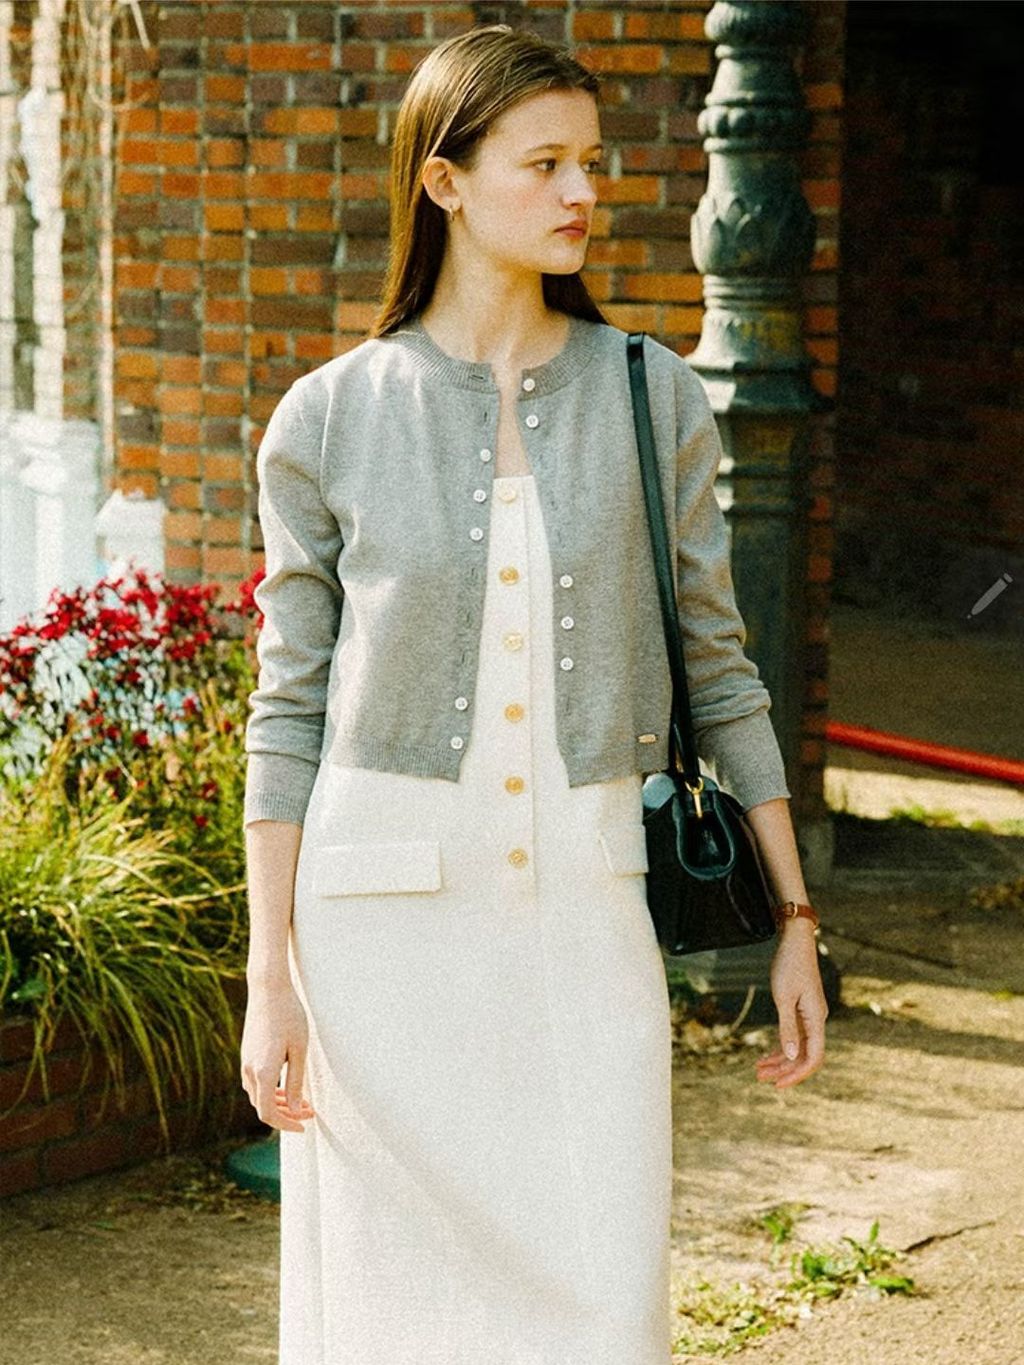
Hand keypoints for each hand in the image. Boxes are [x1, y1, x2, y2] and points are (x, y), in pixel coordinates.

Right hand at [240, 978, 316, 1130]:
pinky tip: (285, 1085)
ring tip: (301, 1100)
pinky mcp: (246, 1053)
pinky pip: (254, 1082)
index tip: (304, 1126)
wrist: (268, 989)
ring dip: (278, 1102)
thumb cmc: (289, 1016)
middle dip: (286, 1114)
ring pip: (258, 1095)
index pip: (268, 1113)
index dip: (286, 1124)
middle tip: (310, 1112)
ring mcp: (245, 1061)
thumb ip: (295, 1082)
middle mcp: (249, 1070)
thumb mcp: (299, 1050)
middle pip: (262, 1107)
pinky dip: (269, 1090)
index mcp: (262, 1072)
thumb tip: (296, 1110)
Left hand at [756, 919, 827, 1088]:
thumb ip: (787, 1027)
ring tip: (758, 1070)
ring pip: (797, 1047)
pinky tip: (765, 1054)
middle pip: (804, 1056)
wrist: (795, 941)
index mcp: (816, 1019)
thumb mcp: (783, 997)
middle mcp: (816, 1020)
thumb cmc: (789, 965)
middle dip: (783, 1070)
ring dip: (779, 1060)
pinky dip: (780, 1046)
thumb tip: (790, 1055)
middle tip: (760, 1078)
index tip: (777, 1084)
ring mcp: (809, 1016)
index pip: (813, 1057)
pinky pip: (794, 1035)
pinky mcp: (801, 1010)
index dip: (797, 1075)